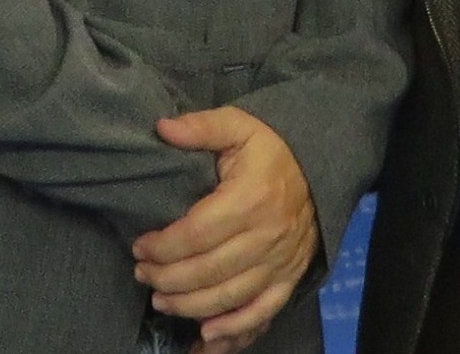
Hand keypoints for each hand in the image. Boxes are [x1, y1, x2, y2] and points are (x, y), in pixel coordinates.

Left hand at [131, 106, 317, 347]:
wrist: (320, 165)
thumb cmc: (271, 148)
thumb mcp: (238, 125)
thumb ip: (201, 127)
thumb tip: (162, 128)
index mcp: (250, 198)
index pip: (197, 233)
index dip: (163, 246)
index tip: (139, 247)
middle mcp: (267, 235)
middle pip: (208, 271)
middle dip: (167, 279)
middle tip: (143, 275)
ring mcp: (280, 262)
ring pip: (229, 297)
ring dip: (190, 307)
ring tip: (161, 301)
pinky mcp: (289, 278)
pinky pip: (263, 312)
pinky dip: (235, 331)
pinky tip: (207, 336)